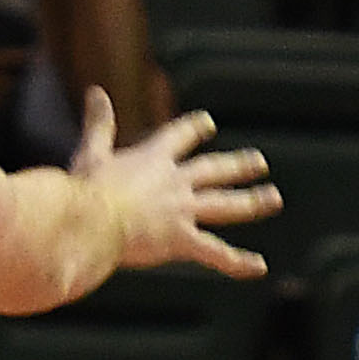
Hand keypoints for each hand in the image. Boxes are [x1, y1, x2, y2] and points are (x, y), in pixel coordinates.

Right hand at [80, 89, 276, 277]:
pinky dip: (237, 262)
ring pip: (225, 205)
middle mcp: (175, 182)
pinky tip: (259, 267)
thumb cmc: (85, 190)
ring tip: (273, 198)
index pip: (180, 136)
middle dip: (237, 165)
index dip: (195, 128)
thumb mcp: (91, 153)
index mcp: (152, 159)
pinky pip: (215, 253)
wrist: (91, 222)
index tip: (208, 123)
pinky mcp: (181, 241)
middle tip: (259, 162)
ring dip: (252, 202)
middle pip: (213, 170)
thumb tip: (95, 92)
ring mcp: (182, 211)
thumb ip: (99, 124)